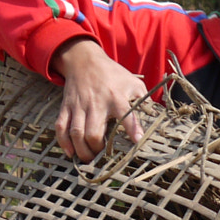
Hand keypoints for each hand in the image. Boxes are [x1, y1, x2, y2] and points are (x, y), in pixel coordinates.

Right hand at [52, 38, 147, 160]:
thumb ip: (145, 102)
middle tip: (102, 158)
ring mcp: (79, 105)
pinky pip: (60, 126)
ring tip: (89, 159)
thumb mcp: (134, 83)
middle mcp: (96, 103)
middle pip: (93, 132)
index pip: (126, 115)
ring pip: (76, 133)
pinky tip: (70, 152)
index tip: (137, 141)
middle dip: (96, 149)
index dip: (132, 129)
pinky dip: (63, 142)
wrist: (84, 60)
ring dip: (81, 150)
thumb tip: (158, 120)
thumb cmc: (113, 75)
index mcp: (116, 98)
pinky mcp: (66, 106)